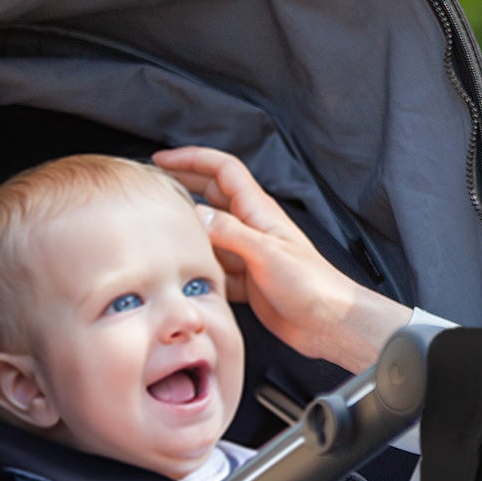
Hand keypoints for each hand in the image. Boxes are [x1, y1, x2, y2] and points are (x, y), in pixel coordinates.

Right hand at [153, 146, 412, 370]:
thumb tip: (194, 213)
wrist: (329, 322)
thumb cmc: (310, 284)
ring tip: (155, 226)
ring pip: (210, 231)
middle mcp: (252, 227)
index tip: (163, 158)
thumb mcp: (267, 253)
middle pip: (212, 194)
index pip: (224, 170)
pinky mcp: (246, 280)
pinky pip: (214, 265)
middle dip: (184, 184)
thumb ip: (230, 233)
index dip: (194, 159)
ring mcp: (248, 254)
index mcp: (259, 211)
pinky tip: (179, 268)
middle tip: (152, 185)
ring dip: (186, 226)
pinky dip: (197, 262)